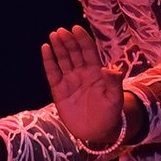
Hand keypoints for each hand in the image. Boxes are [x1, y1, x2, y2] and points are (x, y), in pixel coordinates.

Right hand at [41, 25, 125, 149]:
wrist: (97, 131)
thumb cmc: (110, 114)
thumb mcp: (115, 99)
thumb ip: (114, 83)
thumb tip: (109, 68)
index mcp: (97, 72)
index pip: (89, 51)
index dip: (83, 40)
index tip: (76, 29)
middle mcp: (82, 72)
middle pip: (74, 52)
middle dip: (69, 41)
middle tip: (62, 31)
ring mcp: (70, 80)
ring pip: (63, 59)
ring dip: (58, 47)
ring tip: (54, 35)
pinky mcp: (59, 90)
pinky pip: (52, 72)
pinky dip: (49, 61)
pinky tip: (45, 48)